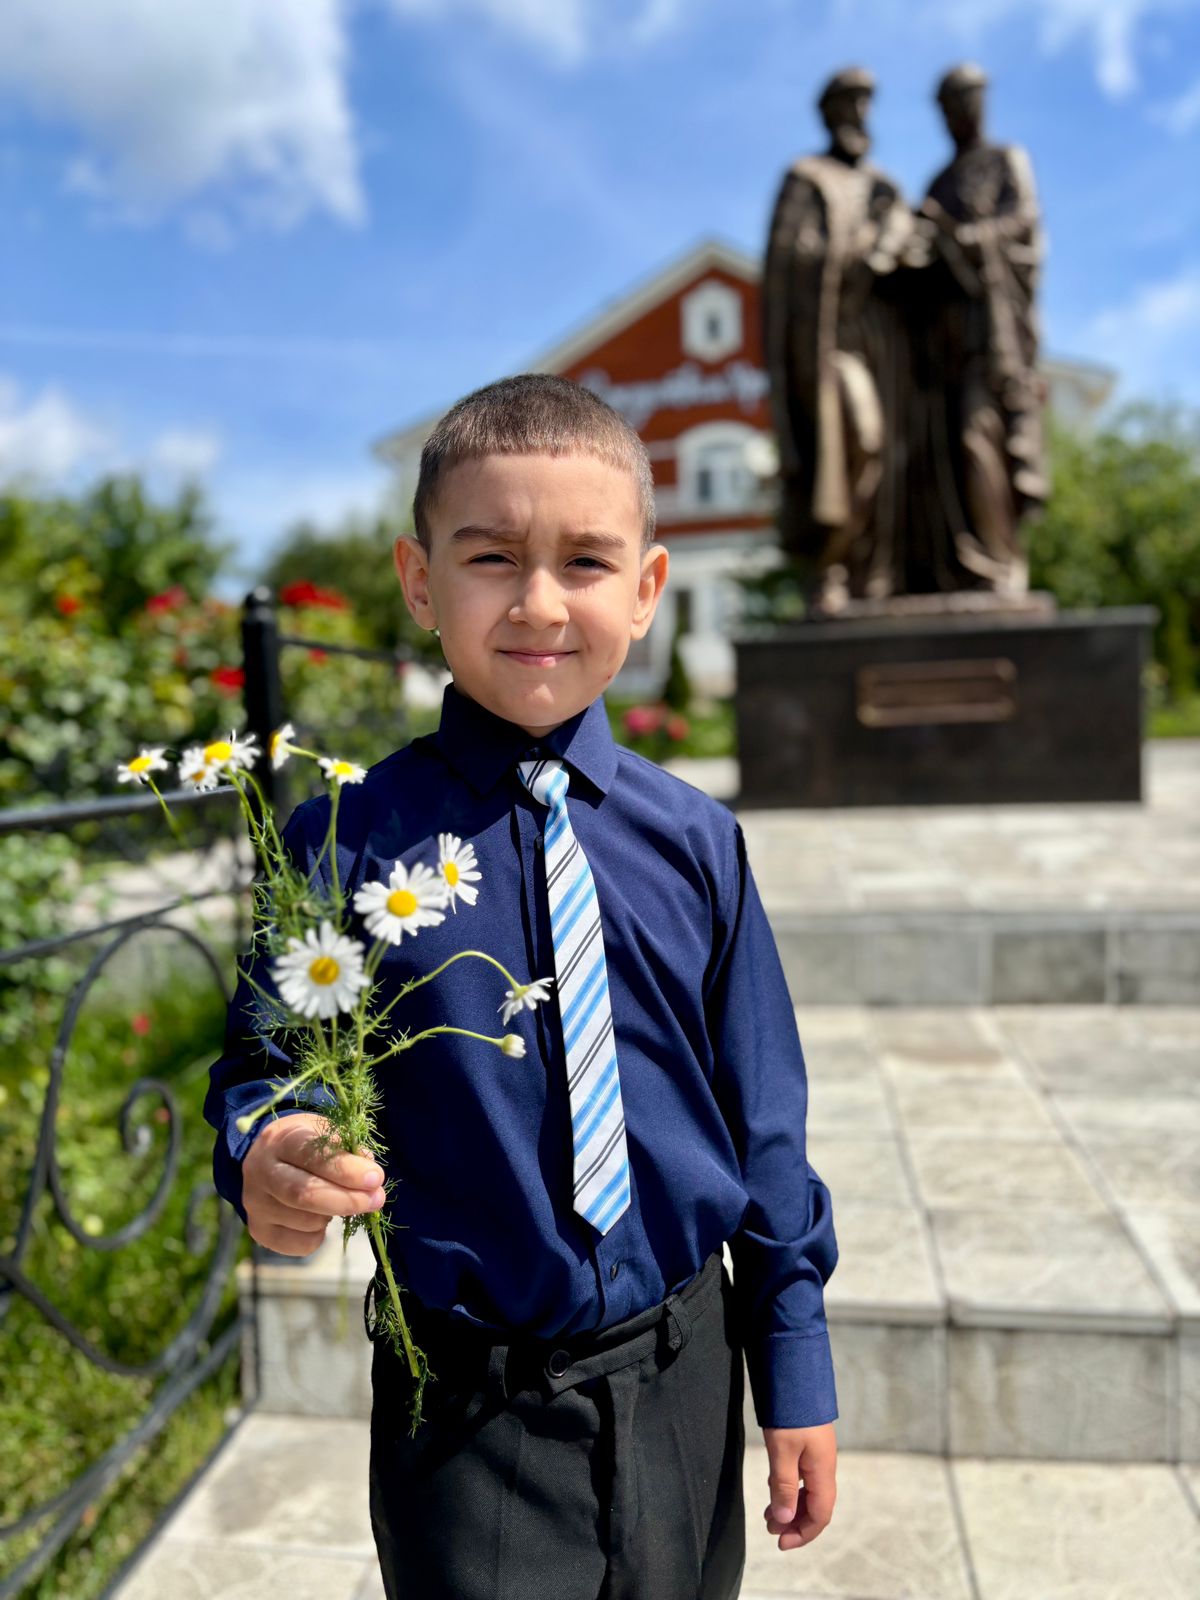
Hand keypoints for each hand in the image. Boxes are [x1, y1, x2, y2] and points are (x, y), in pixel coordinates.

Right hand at [241, 1112, 386, 1255]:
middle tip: (376, 1199)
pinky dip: (321, 1235)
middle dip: (347, 1199)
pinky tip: (321, 1216)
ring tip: (341, 1200)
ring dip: (335, 1214)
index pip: (312, 1155)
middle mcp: (261, 1172)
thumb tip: (370, 1176)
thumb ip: (348, 1149)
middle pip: (304, 1193)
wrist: (266, 1159)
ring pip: (306, 1221)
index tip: (375, 1177)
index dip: (346, 1169)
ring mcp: (256, 1204)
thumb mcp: (325, 1132)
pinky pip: (301, 1244)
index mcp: (280, 1140)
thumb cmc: (305, 1144)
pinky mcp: (259, 1231)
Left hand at [761, 1421, 836, 1549]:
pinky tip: (774, 1487)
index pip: (820, 1515)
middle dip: (795, 1523)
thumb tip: (785, 1520)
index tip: (780, 1543)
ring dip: (791, 1506)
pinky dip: (789, 1488)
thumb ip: (784, 1486)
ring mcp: (817, 1454)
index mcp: (823, 1470)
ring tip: (769, 1515)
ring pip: (809, 1491)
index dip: (803, 1533)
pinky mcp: (808, 1444)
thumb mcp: (782, 1450)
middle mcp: (824, 1465)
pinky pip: (803, 1476)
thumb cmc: (790, 1412)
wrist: (796, 1373)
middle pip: (816, 1506)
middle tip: (771, 1530)